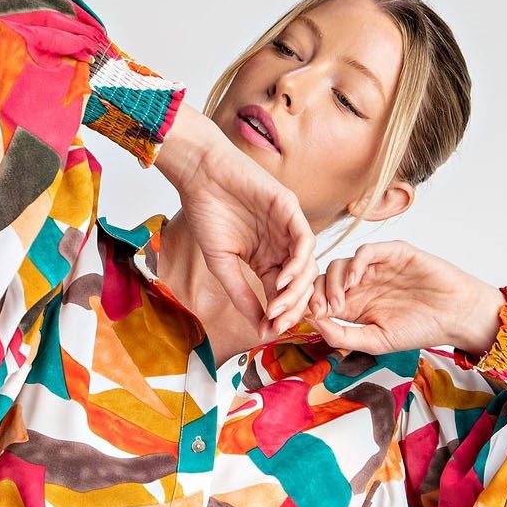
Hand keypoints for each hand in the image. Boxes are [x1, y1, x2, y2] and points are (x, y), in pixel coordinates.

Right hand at [154, 103, 317, 338]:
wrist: (199, 176)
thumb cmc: (206, 215)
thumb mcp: (222, 265)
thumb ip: (242, 295)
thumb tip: (261, 328)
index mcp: (267, 260)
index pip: (283, 293)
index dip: (280, 313)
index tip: (270, 329)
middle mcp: (281, 246)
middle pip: (300, 283)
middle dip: (292, 307)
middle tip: (278, 321)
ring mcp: (288, 228)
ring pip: (307, 265)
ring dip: (295, 290)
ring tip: (278, 304)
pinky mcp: (290, 209)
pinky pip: (304, 242)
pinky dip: (298, 264)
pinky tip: (283, 279)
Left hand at [303, 239, 505, 357]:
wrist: (456, 316)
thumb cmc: (420, 330)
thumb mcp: (376, 341)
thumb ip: (343, 335)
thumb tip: (313, 324)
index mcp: (356, 306)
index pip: (322, 298)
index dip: (312, 304)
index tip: (312, 318)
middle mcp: (363, 284)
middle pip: (326, 278)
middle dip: (318, 293)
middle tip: (323, 310)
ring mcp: (377, 268)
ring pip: (342, 264)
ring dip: (334, 282)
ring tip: (339, 303)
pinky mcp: (393, 254)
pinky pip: (367, 251)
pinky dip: (355, 264)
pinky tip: (354, 283)